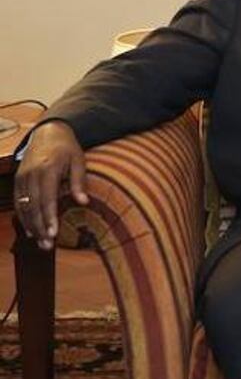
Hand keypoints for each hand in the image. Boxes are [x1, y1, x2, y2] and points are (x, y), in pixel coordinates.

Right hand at [13, 121, 88, 250]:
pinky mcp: (17, 180)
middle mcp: (31, 175)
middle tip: (47, 245)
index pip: (47, 199)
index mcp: (47, 170)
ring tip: (41, 242)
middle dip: (39, 227)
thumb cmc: (67, 148)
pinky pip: (18, 202)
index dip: (48, 218)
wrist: (48, 132)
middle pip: (33, 206)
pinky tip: (30, 230)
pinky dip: (23, 217)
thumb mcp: (78, 161)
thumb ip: (79, 182)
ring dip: (31, 226)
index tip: (53, 234)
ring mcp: (21, 178)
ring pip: (23, 206)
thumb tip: (83, 202)